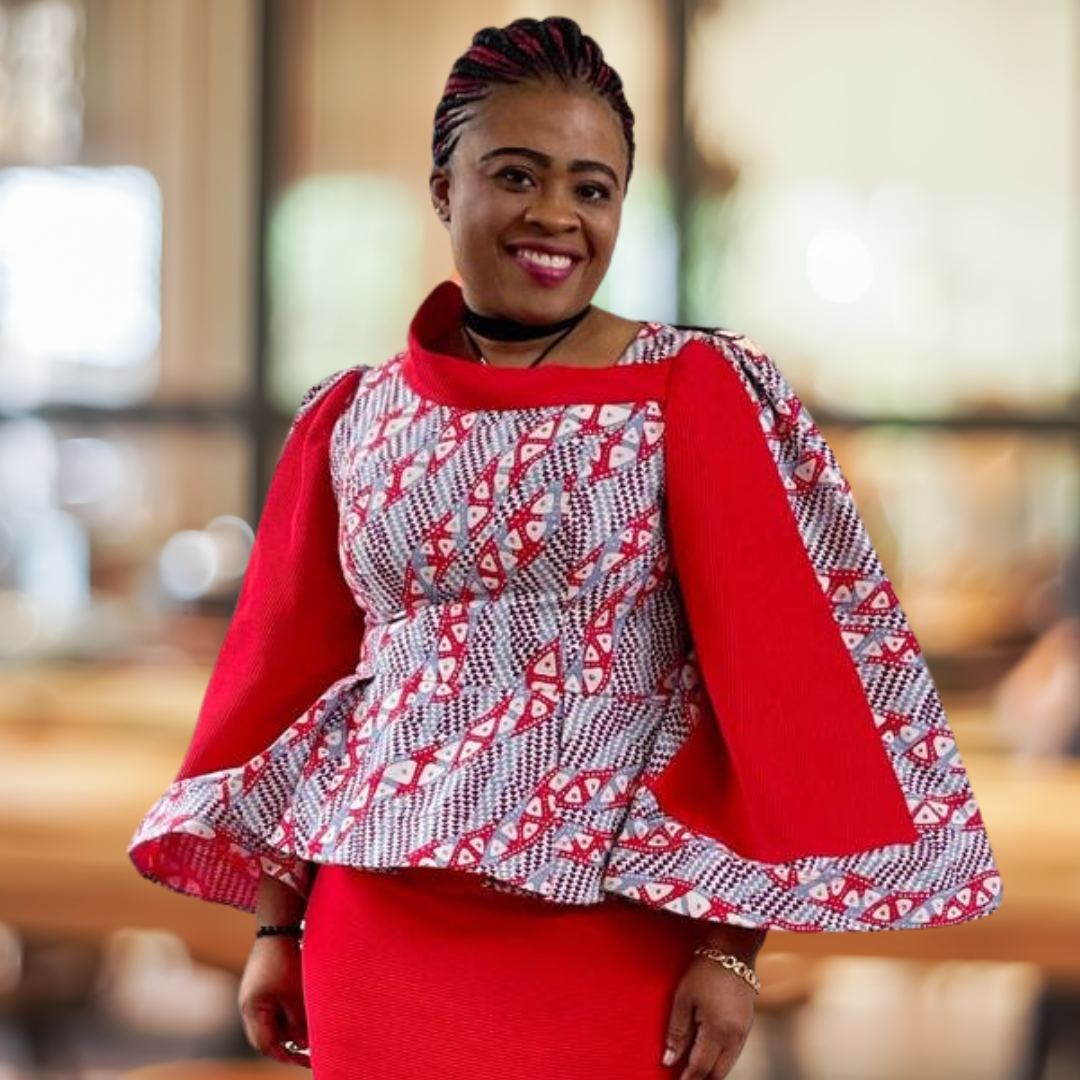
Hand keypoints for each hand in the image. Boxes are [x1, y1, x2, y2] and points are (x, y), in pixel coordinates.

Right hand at [238, 936, 310, 1067]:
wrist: (279, 926)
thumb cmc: (287, 960)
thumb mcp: (296, 995)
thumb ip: (298, 1023)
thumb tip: (301, 1044)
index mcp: (252, 1009)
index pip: (266, 1044)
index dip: (286, 1056)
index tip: (306, 1061)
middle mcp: (247, 1004)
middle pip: (265, 1036)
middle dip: (287, 1044)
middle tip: (310, 1050)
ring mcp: (252, 994)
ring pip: (270, 1022)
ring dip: (288, 1027)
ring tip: (310, 1027)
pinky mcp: (259, 985)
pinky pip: (271, 1008)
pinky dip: (286, 1013)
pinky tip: (302, 1009)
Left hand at [663, 955, 755, 1078]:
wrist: (733, 951)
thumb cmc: (704, 971)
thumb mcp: (684, 998)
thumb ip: (677, 1031)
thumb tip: (669, 1060)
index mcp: (718, 1032)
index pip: (701, 1067)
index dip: (688, 1079)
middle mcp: (734, 1037)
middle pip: (718, 1073)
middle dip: (702, 1079)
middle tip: (686, 1078)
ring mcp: (744, 1031)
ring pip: (728, 1064)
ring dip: (713, 1070)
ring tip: (694, 1070)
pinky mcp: (747, 1023)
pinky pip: (734, 1051)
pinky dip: (721, 1058)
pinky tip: (709, 1054)